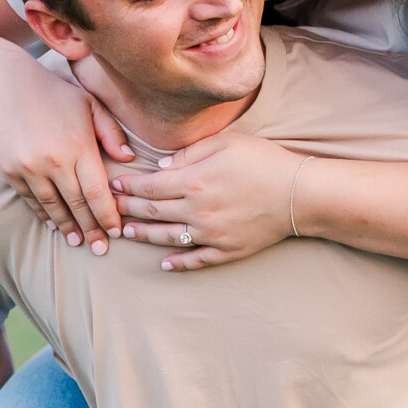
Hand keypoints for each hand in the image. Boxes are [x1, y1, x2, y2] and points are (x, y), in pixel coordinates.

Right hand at [0, 61, 134, 255]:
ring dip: (67, 227)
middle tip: (100, 249)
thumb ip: (111, 132)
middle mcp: (54, 162)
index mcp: (78, 146)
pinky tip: (54, 225)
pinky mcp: (11, 172)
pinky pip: (32, 200)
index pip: (97, 193)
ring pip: (53, 207)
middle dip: (91, 230)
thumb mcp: (89, 103)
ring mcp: (30, 169)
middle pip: (77, 206)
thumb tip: (127, 160)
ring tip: (78, 241)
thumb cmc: (53, 93)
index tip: (116, 232)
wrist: (1, 87)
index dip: (107, 216)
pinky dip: (44, 214)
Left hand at [111, 134, 302, 269]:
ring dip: (143, 236)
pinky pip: (195, 260)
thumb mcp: (225, 143)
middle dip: (126, 210)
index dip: (128, 186)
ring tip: (126, 234)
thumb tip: (162, 167)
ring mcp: (210, 235)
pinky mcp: (225, 251)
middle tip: (108, 209)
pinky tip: (164, 264)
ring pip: (166, 238)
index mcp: (193, 181)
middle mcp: (196, 211)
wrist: (300, 194)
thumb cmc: (264, 161)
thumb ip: (189, 153)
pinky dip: (178, 263)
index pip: (149, 186)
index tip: (113, 185)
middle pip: (152, 212)